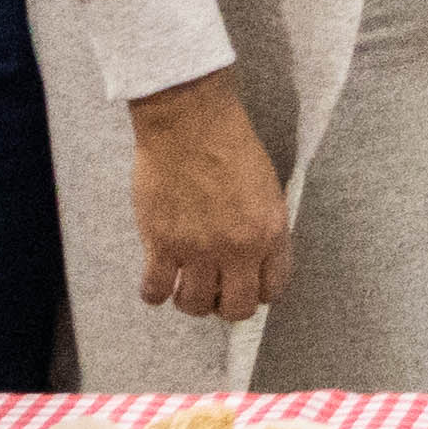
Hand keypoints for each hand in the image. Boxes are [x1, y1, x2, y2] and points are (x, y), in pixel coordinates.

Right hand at [128, 74, 293, 326]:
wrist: (189, 120)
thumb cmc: (229, 143)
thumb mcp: (266, 188)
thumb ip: (263, 227)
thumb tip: (254, 259)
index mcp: (270, 232)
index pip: (273, 289)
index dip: (257, 292)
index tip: (245, 286)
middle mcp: (237, 248)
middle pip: (236, 308)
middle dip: (226, 305)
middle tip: (215, 291)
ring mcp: (198, 249)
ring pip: (195, 305)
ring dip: (190, 300)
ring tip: (184, 284)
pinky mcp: (161, 243)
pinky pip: (156, 290)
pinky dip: (155, 291)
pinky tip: (156, 279)